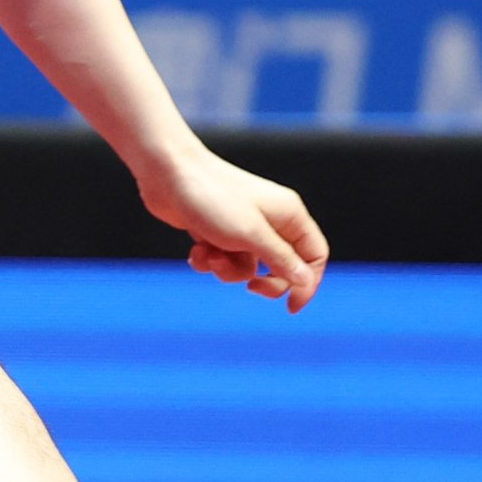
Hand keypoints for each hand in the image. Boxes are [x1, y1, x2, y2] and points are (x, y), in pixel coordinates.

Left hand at [137, 142, 328, 311]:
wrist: (166, 175)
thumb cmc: (213, 199)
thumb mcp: (251, 236)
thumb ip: (281, 260)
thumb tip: (306, 282)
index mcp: (289, 215)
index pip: (315, 255)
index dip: (307, 282)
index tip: (291, 307)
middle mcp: (270, 220)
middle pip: (283, 267)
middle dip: (265, 281)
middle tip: (251, 287)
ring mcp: (242, 226)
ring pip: (248, 267)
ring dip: (228, 270)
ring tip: (211, 256)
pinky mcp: (217, 231)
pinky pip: (223, 259)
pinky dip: (210, 260)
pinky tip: (196, 250)